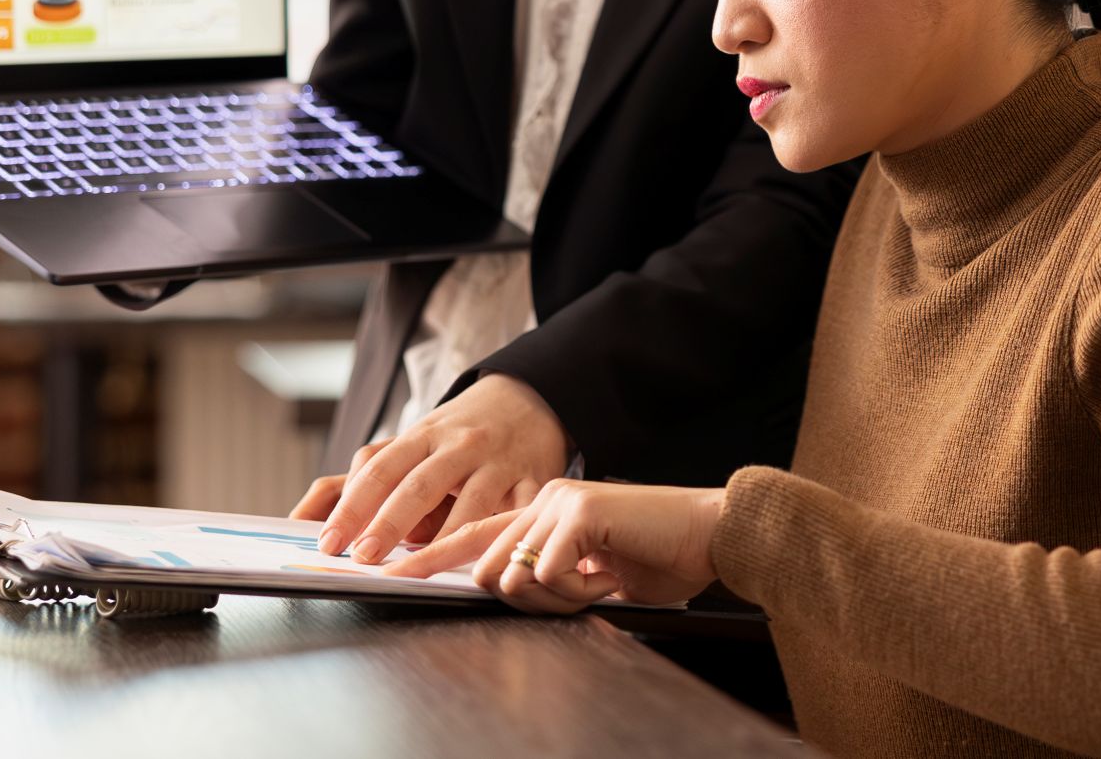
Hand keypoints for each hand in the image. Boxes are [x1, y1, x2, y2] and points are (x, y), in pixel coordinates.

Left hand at [299, 373, 568, 561]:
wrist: (530, 397)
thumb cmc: (460, 431)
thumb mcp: (415, 440)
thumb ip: (364, 474)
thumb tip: (303, 514)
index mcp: (424, 435)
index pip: (381, 470)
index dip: (353, 507)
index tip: (330, 541)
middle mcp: (460, 445)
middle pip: (419, 487)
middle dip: (388, 525)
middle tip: (362, 558)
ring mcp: (499, 463)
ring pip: (470, 507)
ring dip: (443, 541)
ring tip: (418, 570)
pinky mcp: (535, 481)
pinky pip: (519, 515)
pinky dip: (500, 540)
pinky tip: (484, 565)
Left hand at [390, 479, 723, 612]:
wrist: (709, 535)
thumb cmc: (656, 557)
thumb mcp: (588, 573)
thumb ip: (546, 575)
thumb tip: (508, 592)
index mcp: (541, 510)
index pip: (471, 536)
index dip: (429, 558)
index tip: (391, 573)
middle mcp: (542, 499)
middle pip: (486, 570)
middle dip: (528, 602)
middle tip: (579, 596)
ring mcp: (558, 501)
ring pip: (511, 577)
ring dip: (555, 600)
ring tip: (598, 584)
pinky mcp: (578, 511)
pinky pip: (545, 574)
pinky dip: (577, 592)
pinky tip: (609, 576)